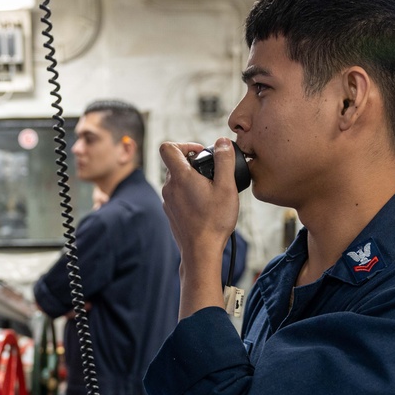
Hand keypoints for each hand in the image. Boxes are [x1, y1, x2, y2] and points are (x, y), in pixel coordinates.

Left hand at [159, 139, 239, 266]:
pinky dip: (188, 194)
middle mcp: (169, 187)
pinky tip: (204, 206)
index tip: (201, 153)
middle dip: (193, 163)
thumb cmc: (214, 221)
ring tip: (210, 191)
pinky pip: (177, 195)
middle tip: (212, 173)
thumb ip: (224, 161)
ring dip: (191, 179)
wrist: (200, 252)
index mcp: (180, 177)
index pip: (168, 147)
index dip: (185, 144)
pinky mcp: (170, 213)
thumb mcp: (227, 187)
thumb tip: (222, 142)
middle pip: (174, 163)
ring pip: (176, 180)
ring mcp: (167, 201)